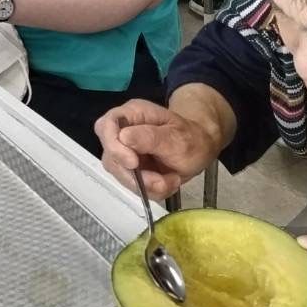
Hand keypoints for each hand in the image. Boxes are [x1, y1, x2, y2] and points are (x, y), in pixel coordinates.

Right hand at [95, 99, 220, 200]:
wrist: (201, 148)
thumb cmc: (191, 137)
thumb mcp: (177, 137)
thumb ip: (150, 137)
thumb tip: (122, 137)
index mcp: (132, 115)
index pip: (106, 126)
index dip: (114, 146)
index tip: (133, 163)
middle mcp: (123, 132)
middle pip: (110, 156)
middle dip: (135, 175)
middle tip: (161, 181)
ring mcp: (125, 152)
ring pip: (120, 175)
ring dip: (146, 185)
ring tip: (171, 180)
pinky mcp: (131, 170)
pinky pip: (133, 186)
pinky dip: (151, 190)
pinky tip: (168, 182)